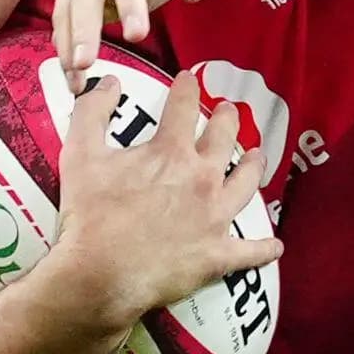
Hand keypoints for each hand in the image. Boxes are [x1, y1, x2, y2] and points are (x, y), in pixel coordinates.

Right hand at [45, 70, 280, 332]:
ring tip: (257, 157)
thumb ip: (92, 112)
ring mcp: (214, 217)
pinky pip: (250, 252)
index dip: (185, 88)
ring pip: (246, 185)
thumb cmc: (89, 216)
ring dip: (253, 168)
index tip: (187, 80)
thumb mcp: (79, 154)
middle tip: (227, 111)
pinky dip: (264, 249)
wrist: (101, 274)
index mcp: (171, 153)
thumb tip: (110, 82)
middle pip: (224, 139)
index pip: (183, 107)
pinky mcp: (217, 255)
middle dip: (226, 119)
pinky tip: (274, 246)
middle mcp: (202, 179)